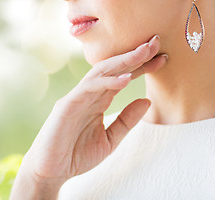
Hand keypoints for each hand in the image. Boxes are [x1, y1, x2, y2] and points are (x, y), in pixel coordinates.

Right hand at [11, 35, 166, 198]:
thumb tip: (148, 100)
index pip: (122, 77)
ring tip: (144, 52)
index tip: (163, 58)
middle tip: (156, 42)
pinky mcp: (67, 105)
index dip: (142, 66)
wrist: (50, 172)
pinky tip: (126, 79)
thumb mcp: (110, 139)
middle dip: (135, 55)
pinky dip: (107, 82)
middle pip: (114, 68)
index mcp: (98, 100)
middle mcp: (88, 93)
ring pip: (101, 71)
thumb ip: (127, 120)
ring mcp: (76, 97)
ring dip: (123, 60)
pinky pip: (89, 88)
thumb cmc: (76, 155)